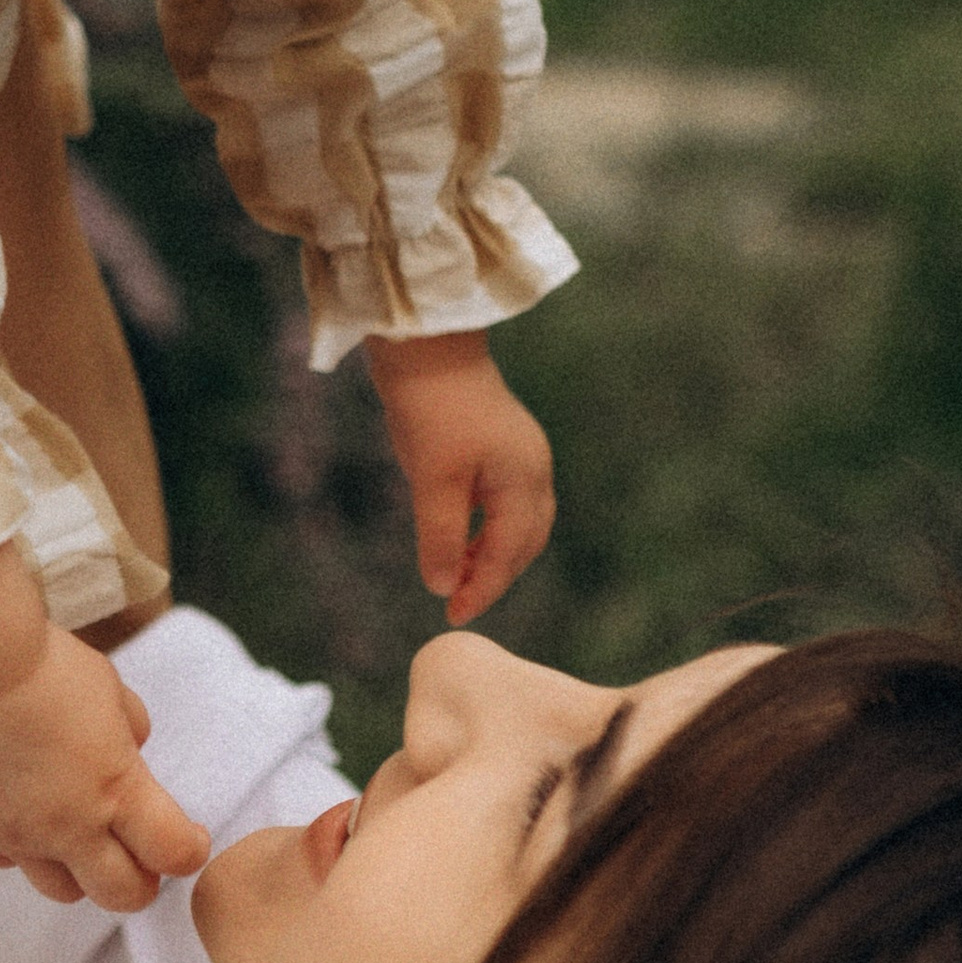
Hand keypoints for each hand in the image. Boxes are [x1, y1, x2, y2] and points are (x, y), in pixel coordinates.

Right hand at [0, 622, 212, 911]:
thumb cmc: (42, 663)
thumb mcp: (107, 688)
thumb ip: (128, 730)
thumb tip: (129, 750)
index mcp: (116, 789)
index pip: (173, 853)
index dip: (189, 850)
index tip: (188, 836)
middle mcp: (68, 827)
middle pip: (123, 895)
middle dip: (141, 879)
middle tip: (139, 851)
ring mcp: (16, 835)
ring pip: (63, 891)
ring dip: (80, 870)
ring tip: (77, 833)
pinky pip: (6, 861)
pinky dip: (21, 848)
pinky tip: (21, 813)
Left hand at [365, 329, 554, 625]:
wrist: (428, 347)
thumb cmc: (432, 410)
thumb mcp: (432, 480)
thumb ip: (441, 536)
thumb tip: (442, 586)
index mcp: (524, 481)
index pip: (508, 554)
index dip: (481, 589)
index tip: (453, 616)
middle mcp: (533, 470)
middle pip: (525, 542)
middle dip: (495, 575)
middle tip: (458, 602)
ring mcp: (522, 456)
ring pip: (518, 522)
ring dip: (492, 552)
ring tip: (456, 573)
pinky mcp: (503, 445)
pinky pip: (506, 501)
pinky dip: (487, 527)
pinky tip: (458, 534)